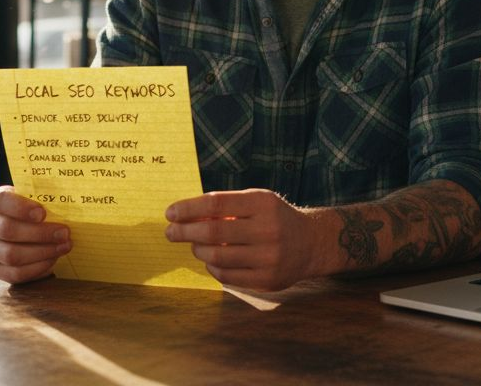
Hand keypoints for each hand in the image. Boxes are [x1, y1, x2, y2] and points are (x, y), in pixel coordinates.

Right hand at [0, 186, 71, 283]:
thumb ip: (49, 197)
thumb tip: (70, 201)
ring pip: (11, 254)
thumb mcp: (41, 201)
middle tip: (64, 233)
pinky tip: (53, 259)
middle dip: (39, 233)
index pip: (1, 200)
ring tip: (64, 246)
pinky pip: (15, 273)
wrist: (35, 234)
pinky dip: (37, 267)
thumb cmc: (40, 213)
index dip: (20, 207)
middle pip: (7, 229)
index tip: (42, 213)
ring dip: (42, 251)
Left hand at [164, 189, 324, 290]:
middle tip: (170, 232)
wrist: (310, 243)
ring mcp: (269, 258)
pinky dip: (212, 267)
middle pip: (213, 232)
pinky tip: (211, 259)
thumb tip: (183, 216)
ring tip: (195, 245)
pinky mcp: (267, 279)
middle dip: (184, 232)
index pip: (216, 204)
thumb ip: (225, 206)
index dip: (188, 208)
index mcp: (263, 203)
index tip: (170, 213)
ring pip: (217, 257)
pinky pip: (226, 276)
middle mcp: (268, 230)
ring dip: (198, 250)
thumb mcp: (256, 201)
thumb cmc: (273, 218)